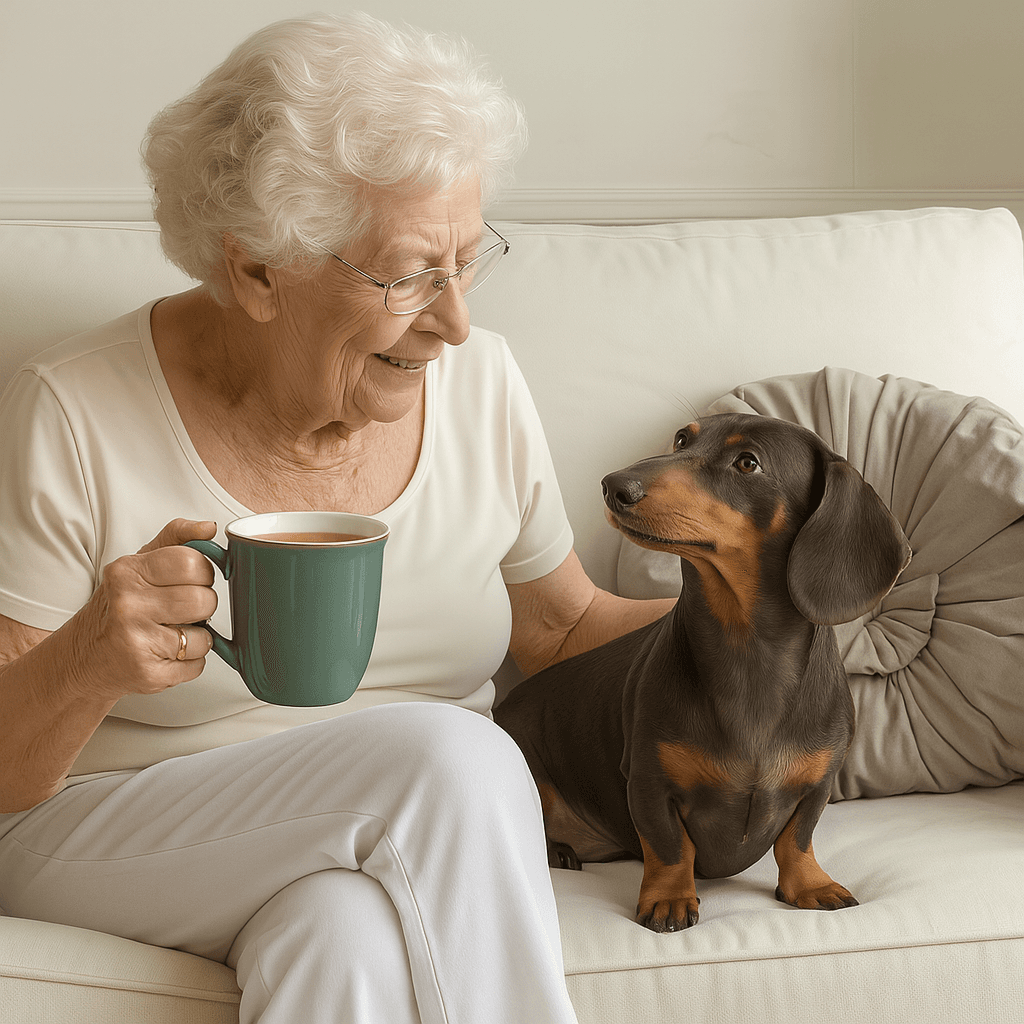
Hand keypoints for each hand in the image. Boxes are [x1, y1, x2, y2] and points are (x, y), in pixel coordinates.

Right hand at [68, 519, 218, 701]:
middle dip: (202, 606)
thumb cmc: (120, 605)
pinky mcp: (147, 673)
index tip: (194, 579)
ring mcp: (136, 641)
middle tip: (183, 609)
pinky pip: (197, 665)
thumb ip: (176, 539)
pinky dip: (190, 662)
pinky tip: (166, 654)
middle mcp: (128, 605)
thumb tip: (209, 528)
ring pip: (204, 637)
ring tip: (173, 633)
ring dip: (198, 637)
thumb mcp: (139, 563)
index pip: (192, 563)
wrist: (85, 656)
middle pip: (204, 600)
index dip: (203, 573)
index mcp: (128, 572)